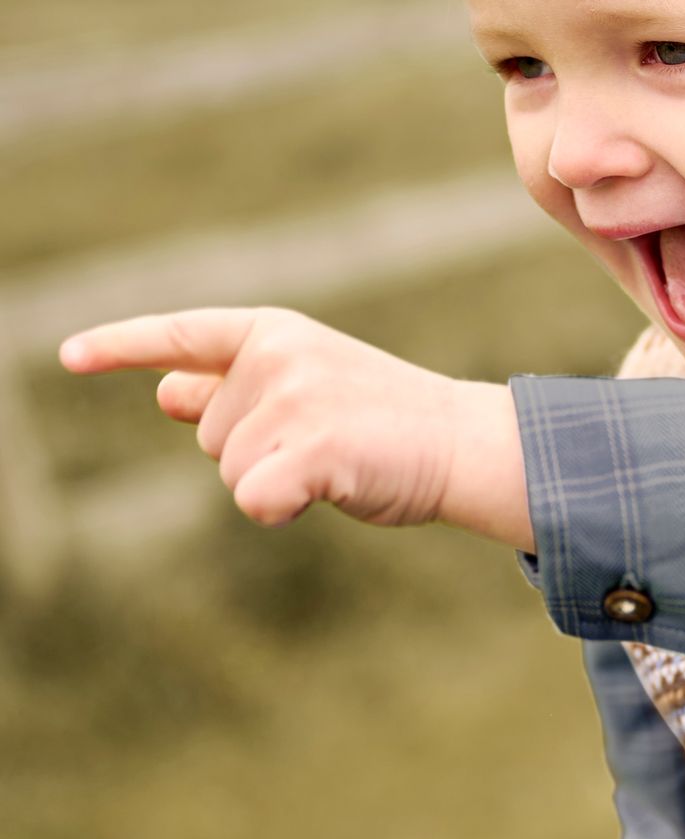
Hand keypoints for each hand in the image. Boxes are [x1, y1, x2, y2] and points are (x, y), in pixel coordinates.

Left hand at [57, 306, 534, 546]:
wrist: (463, 444)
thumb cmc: (385, 423)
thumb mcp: (306, 388)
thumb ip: (233, 387)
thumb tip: (164, 391)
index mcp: (272, 331)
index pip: (181, 335)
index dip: (119, 346)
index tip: (67, 356)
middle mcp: (277, 355)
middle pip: (209, 438)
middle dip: (256, 456)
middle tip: (328, 445)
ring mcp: (295, 398)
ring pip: (230, 474)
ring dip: (276, 483)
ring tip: (339, 462)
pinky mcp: (313, 446)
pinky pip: (253, 499)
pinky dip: (279, 508)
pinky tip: (326, 493)